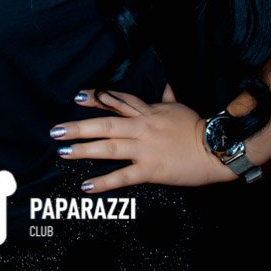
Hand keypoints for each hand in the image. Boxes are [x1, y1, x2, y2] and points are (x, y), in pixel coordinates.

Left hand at [49, 85, 236, 190]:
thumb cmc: (197, 127)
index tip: (76, 97)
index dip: (96, 99)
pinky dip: (105, 182)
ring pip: (109, 147)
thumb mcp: (179, 107)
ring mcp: (145, 148)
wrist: (214, 149)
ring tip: (64, 153)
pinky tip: (87, 186)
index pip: (117, 102)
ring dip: (84, 150)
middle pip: (105, 124)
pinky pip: (124, 176)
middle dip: (79, 127)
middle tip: (56, 131)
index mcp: (147, 111)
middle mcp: (141, 127)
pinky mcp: (151, 169)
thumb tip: (166, 85)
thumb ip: (167, 97)